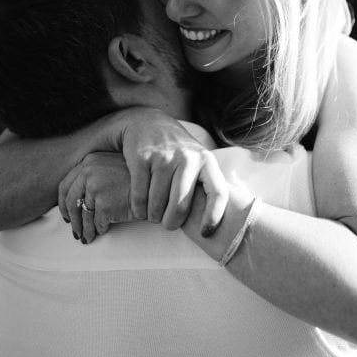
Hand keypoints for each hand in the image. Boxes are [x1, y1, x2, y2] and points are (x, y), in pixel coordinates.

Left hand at [58, 153, 132, 243]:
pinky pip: (97, 223)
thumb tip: (78, 200)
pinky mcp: (105, 204)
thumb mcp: (112, 167)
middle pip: (71, 201)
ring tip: (86, 238)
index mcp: (90, 161)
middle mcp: (89, 172)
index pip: (66, 185)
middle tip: (75, 230)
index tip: (67, 214)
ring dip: (84, 229)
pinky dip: (98, 230)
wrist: (157, 183)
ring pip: (84, 215)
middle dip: (72, 219)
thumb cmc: (138, 178)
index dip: (64, 203)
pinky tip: (102, 232)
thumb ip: (95, 175)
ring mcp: (96, 188)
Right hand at [115, 108, 228, 234]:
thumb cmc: (177, 151)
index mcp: (206, 161)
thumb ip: (206, 183)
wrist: (147, 122)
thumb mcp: (197, 159)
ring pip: (157, 204)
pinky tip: (139, 209)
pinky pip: (139, 196)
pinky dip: (138, 209)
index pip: (218, 193)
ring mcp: (164, 157)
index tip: (206, 234)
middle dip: (171, 223)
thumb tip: (218, 219)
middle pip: (180, 206)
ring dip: (152, 217)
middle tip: (168, 225)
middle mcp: (187, 158)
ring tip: (153, 216)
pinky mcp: (141, 158)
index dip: (214, 217)